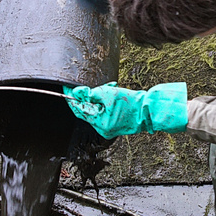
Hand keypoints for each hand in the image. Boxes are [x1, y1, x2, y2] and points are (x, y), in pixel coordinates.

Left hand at [63, 82, 187, 137]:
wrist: (148, 110)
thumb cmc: (131, 103)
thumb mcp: (108, 94)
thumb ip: (90, 93)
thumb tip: (77, 92)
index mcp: (99, 123)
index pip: (79, 109)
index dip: (72, 98)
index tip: (67, 88)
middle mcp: (102, 129)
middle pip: (87, 111)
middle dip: (88, 97)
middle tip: (90, 86)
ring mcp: (108, 130)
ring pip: (96, 111)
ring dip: (98, 99)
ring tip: (109, 89)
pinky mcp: (113, 127)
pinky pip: (103, 114)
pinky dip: (104, 105)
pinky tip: (112, 96)